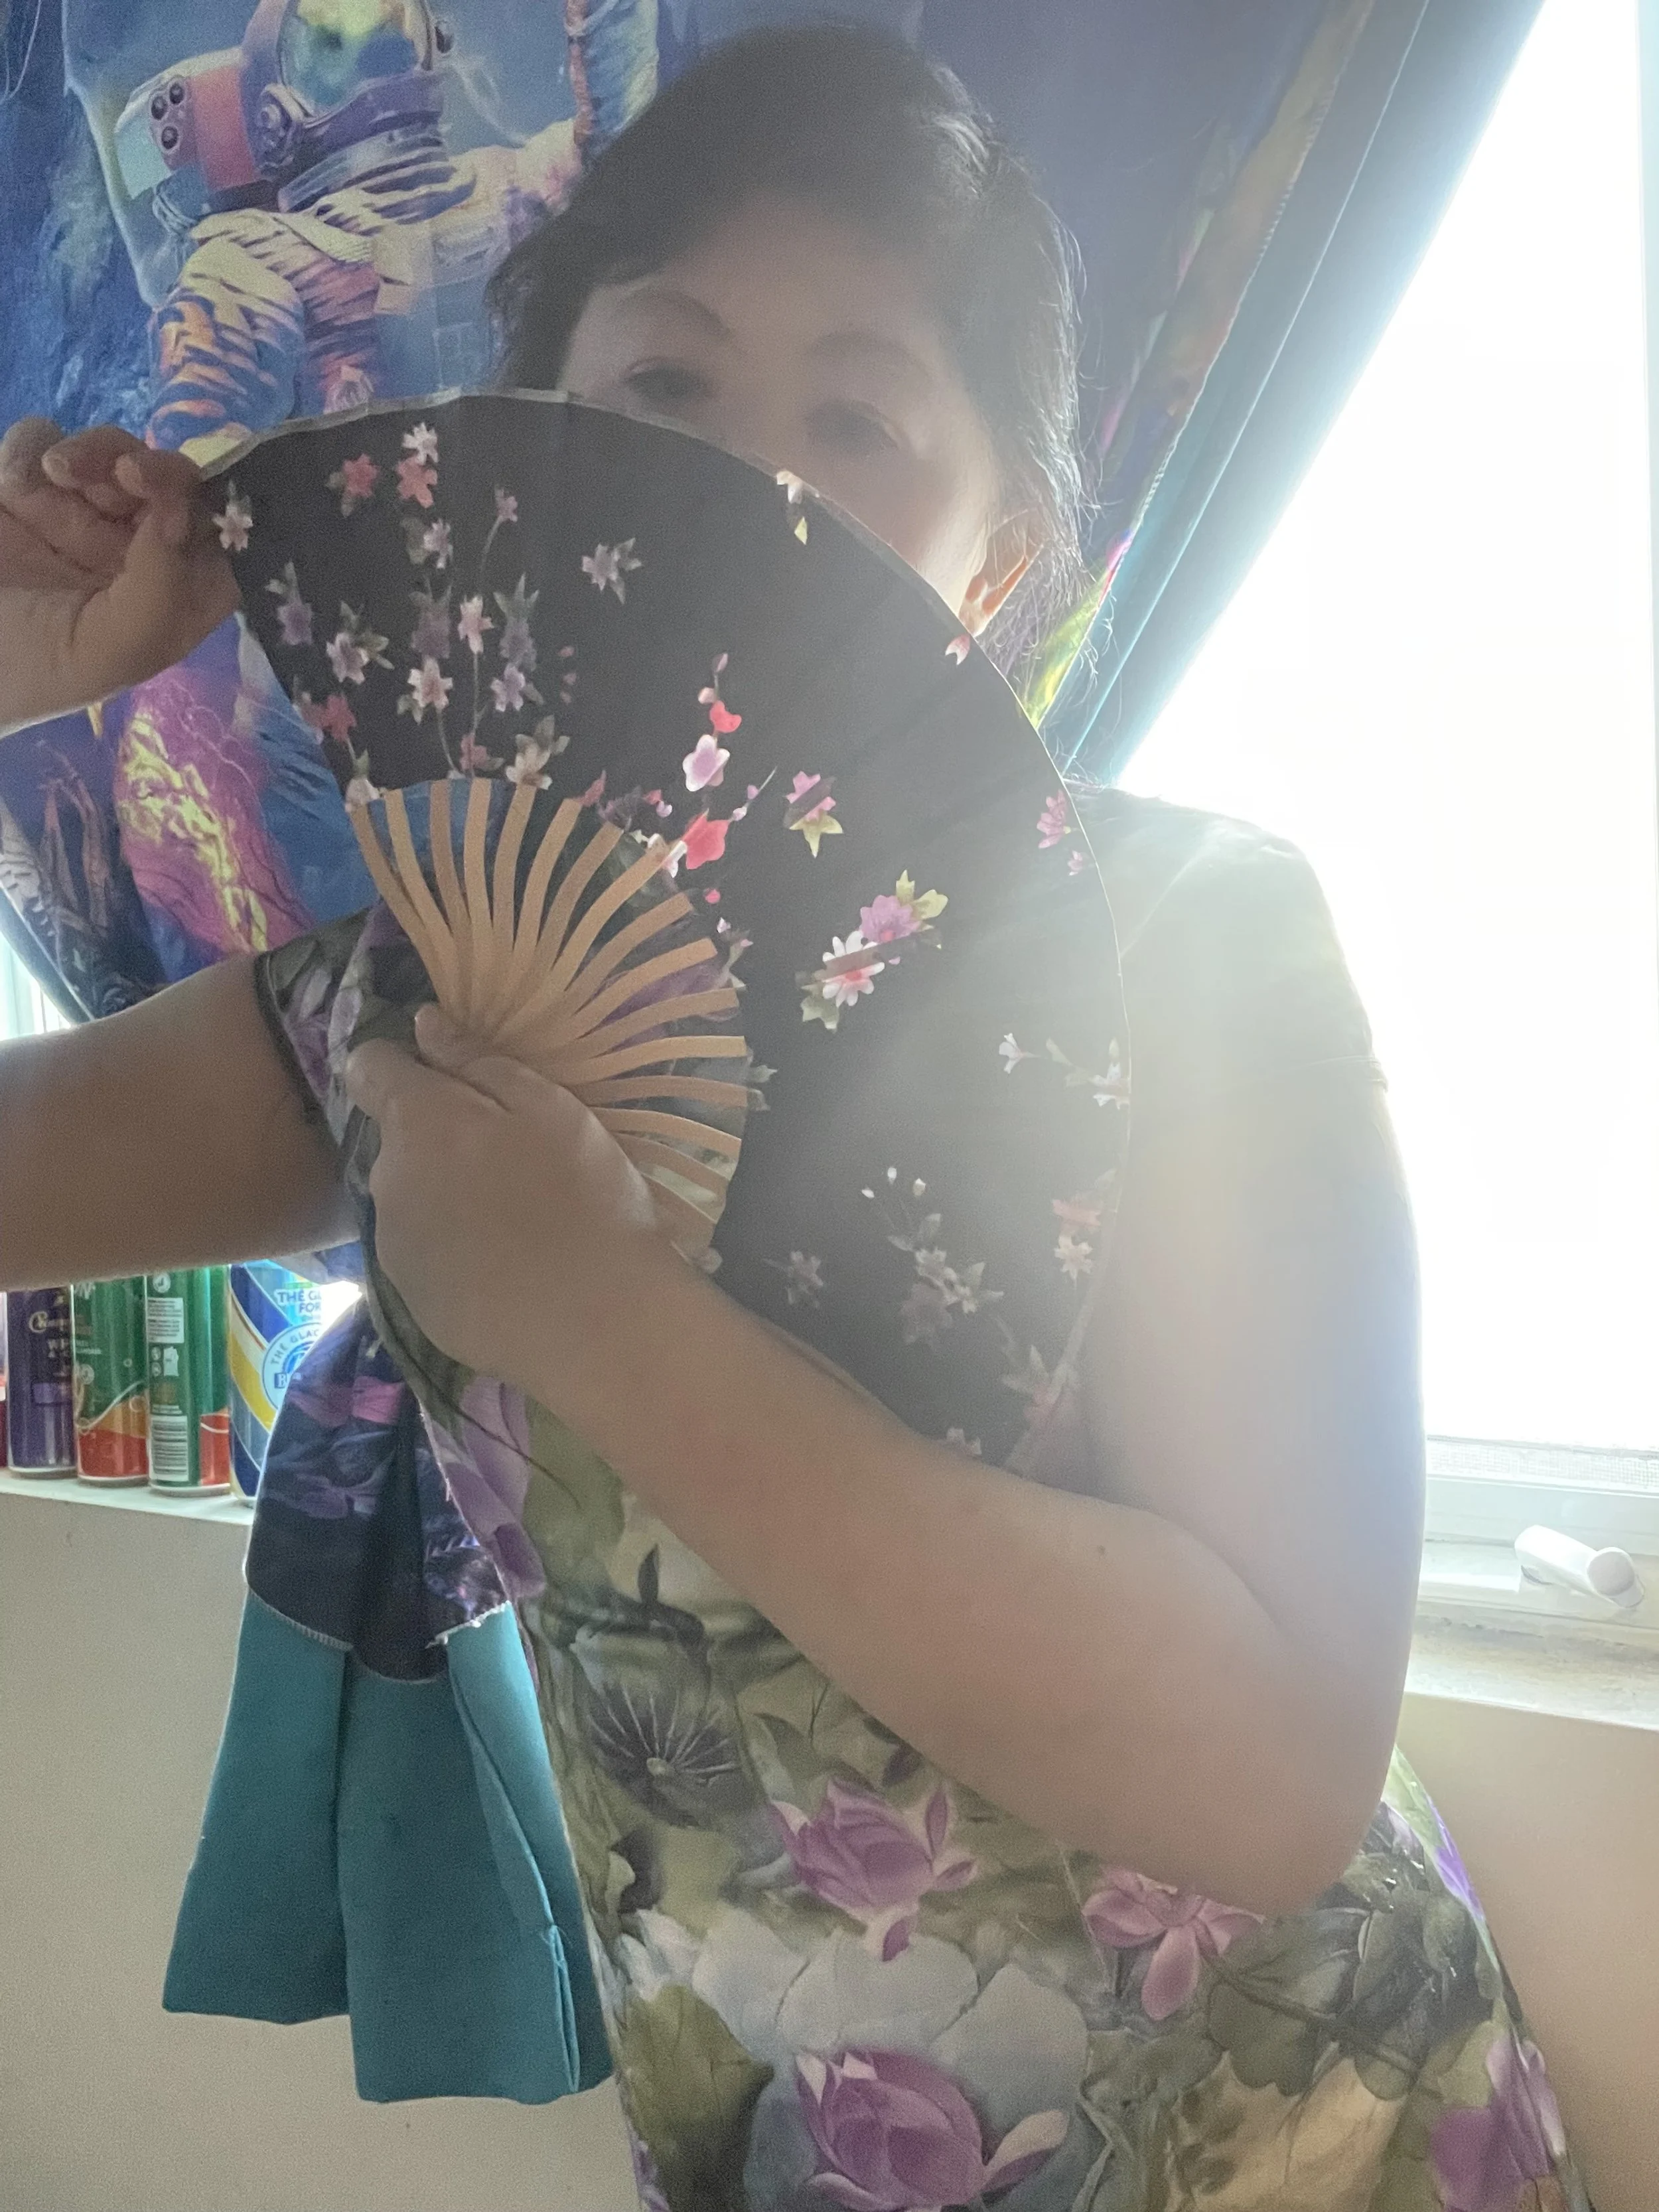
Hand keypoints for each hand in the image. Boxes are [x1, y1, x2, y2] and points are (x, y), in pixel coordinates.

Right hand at [0, 418, 239, 736]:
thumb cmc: (24, 670)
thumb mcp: (102, 653)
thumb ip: (156, 594)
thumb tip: (181, 515)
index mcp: (167, 602)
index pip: (222, 545)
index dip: (217, 512)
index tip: (182, 497)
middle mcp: (132, 557)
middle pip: (173, 486)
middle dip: (156, 470)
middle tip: (124, 471)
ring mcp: (77, 517)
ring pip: (114, 453)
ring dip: (95, 452)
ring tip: (56, 474)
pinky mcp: (23, 487)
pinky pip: (44, 441)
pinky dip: (33, 449)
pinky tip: (15, 487)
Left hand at [344, 1004, 681, 1408]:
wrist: (592, 1324)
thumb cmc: (584, 1199)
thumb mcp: (550, 1109)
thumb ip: (479, 1062)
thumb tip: (423, 1026)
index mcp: (418, 1122)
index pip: (368, 1067)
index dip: (400, 1063)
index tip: (443, 1076)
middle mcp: (387, 1179)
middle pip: (396, 1140)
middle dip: (436, 1139)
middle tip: (507, 1159)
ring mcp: (393, 1245)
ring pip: (408, 1198)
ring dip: (442, 1196)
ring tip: (510, 1220)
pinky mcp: (410, 1299)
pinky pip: (422, 1254)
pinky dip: (451, 1251)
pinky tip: (502, 1268)